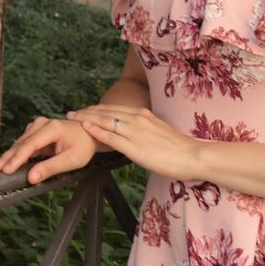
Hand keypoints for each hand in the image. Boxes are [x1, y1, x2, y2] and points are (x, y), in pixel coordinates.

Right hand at [0, 116, 98, 184]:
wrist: (89, 134)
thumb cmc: (83, 146)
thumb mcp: (72, 160)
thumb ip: (51, 168)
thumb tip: (31, 178)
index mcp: (52, 128)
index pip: (30, 145)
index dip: (17, 159)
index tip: (6, 170)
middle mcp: (41, 124)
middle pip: (20, 144)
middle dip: (5, 159)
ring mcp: (37, 127)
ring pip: (18, 145)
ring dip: (7, 157)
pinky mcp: (35, 133)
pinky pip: (22, 146)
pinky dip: (14, 155)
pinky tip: (5, 164)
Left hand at [65, 104, 206, 181]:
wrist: (192, 156)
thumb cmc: (179, 149)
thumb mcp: (159, 132)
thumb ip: (145, 130)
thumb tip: (135, 134)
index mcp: (144, 114)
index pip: (115, 108)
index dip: (98, 109)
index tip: (86, 110)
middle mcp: (138, 118)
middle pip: (106, 111)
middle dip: (87, 111)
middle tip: (72, 112)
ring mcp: (134, 131)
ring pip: (104, 120)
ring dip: (86, 118)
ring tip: (72, 117)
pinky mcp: (133, 146)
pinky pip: (110, 136)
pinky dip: (95, 130)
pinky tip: (85, 127)